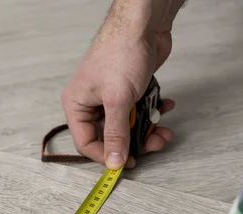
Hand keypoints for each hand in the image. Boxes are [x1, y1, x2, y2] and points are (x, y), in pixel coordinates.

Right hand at [61, 0, 182, 168]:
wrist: (144, 21)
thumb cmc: (121, 51)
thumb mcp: (118, 100)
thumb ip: (116, 134)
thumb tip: (114, 162)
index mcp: (77, 105)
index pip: (86, 143)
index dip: (106, 156)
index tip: (126, 163)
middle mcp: (92, 103)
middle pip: (110, 137)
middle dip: (134, 143)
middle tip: (153, 144)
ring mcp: (111, 97)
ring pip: (128, 127)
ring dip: (148, 130)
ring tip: (163, 129)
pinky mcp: (129, 91)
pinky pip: (139, 112)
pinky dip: (153, 112)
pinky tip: (164, 105)